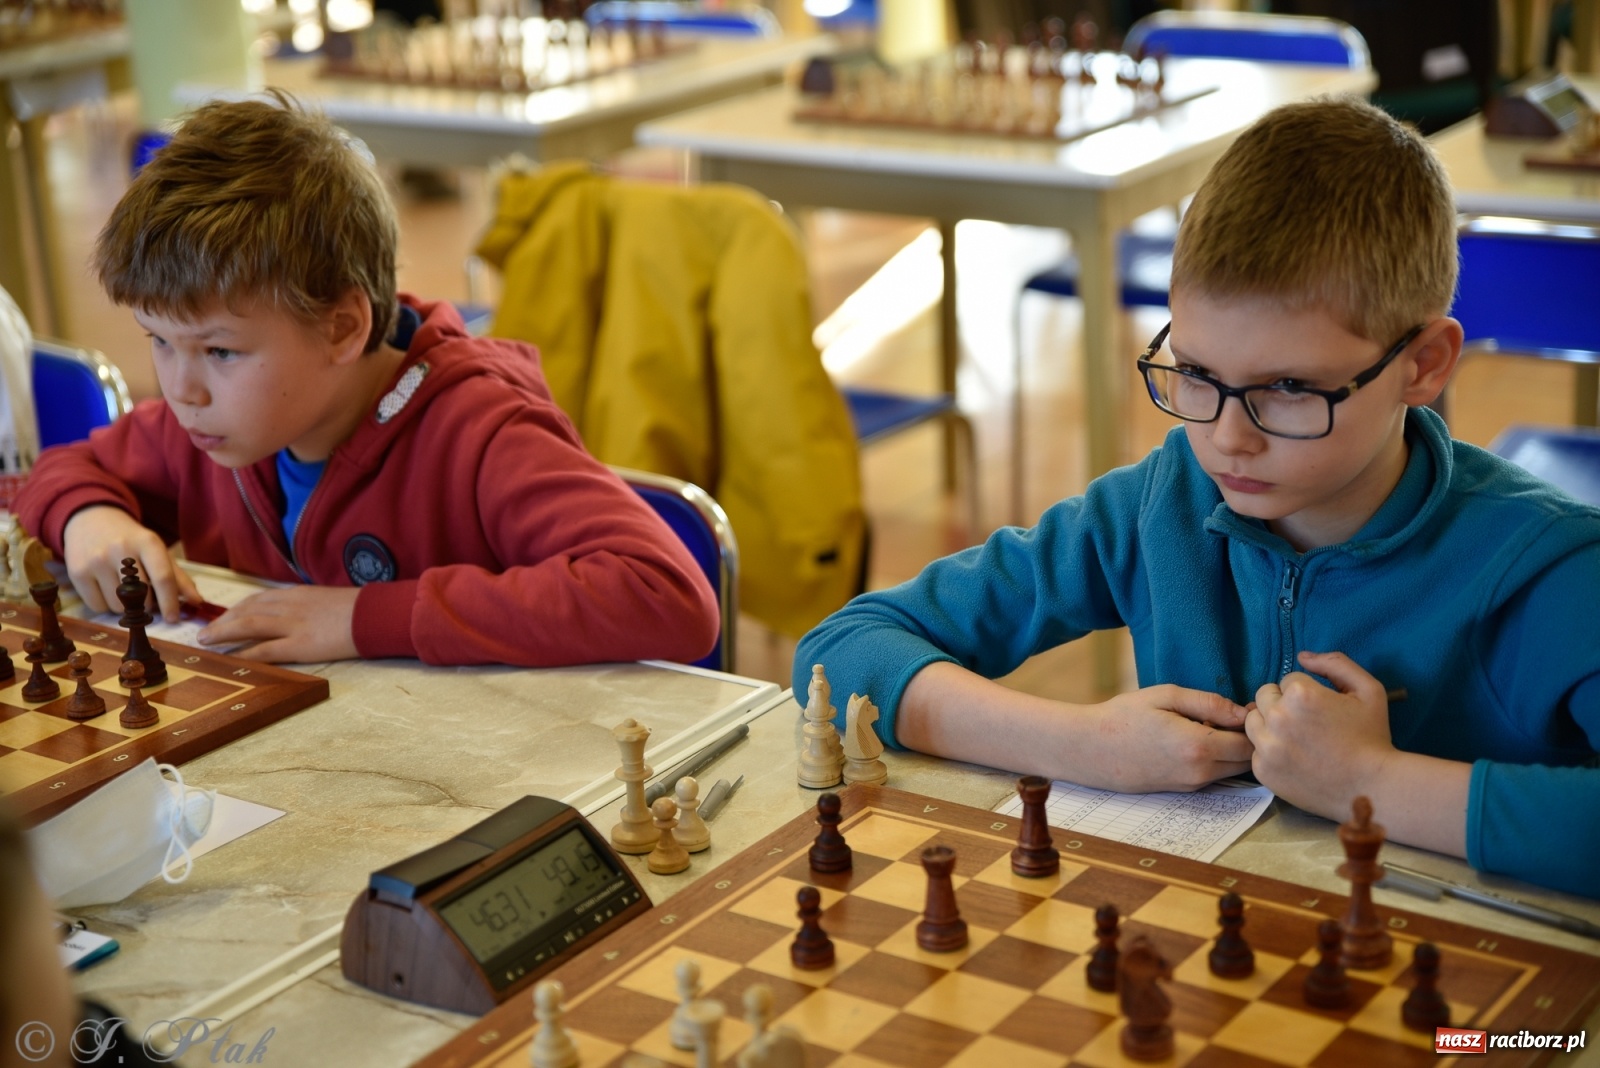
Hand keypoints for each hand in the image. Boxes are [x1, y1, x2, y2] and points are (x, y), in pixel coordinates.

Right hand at [62, 506, 200, 622]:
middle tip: (143, 597)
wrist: (90, 520)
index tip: (173, 619)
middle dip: (147, 606)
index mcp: (148, 542)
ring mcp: (97, 560)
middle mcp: (121, 549)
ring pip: (118, 607)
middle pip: (141, 597)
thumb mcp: (156, 551)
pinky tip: (104, 588)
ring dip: (124, 608)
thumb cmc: (130, 540)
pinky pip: (97, 607)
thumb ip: (178, 577)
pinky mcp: (77, 572)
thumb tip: (198, 602)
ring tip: (121, 588)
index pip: (163, 578)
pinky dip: (104, 605)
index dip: (170, 603)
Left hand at [197, 585, 359, 662]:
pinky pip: (265, 649)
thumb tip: (299, 615)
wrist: (376, 615)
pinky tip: (231, 659)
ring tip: (206, 642)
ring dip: (223, 633)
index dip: (237, 609)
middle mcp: (290, 605)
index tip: (224, 616)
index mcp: (298, 594)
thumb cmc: (359, 609)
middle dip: (223, 620)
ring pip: (248, 625)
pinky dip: (244, 653)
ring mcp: (293, 625)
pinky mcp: (300, 645)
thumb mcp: (329, 600)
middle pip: (247, 610)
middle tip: (206, 631)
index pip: (259, 599)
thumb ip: (309, 605)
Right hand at [1082, 685, 1253, 792]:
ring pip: (1232, 771)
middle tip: (1234, 717)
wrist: (1089, 750)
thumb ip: (1209, 703)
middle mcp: (1200, 772)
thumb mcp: (1166, 696)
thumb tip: (1243, 712)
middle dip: (1249, 741)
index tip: (1248, 707)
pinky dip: (1215, 760)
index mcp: (1199, 746)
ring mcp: (1191, 785)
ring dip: (1232, 751)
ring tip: (1213, 727)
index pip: (1250, 743)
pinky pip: (1213, 776)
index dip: (1256, 725)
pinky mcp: (1182, 790)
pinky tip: (1195, 740)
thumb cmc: (1123, 717)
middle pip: (1247, 762)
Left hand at [1246, 650, 1395, 817]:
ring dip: (1270, 724)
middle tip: (1308, 723)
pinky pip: (1256, 749)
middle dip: (1283, 703)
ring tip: (1298, 739)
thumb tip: (1302, 656)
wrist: (1372, 789)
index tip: (1322, 710)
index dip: (1308, 692)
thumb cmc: (1372, 738)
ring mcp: (1266, 746)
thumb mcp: (1368, 690)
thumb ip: (1335, 664)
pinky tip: (1295, 759)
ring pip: (1253, 721)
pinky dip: (1270, 751)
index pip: (1288, 679)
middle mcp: (1277, 717)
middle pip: (1265, 696)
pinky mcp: (1262, 769)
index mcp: (1300, 694)